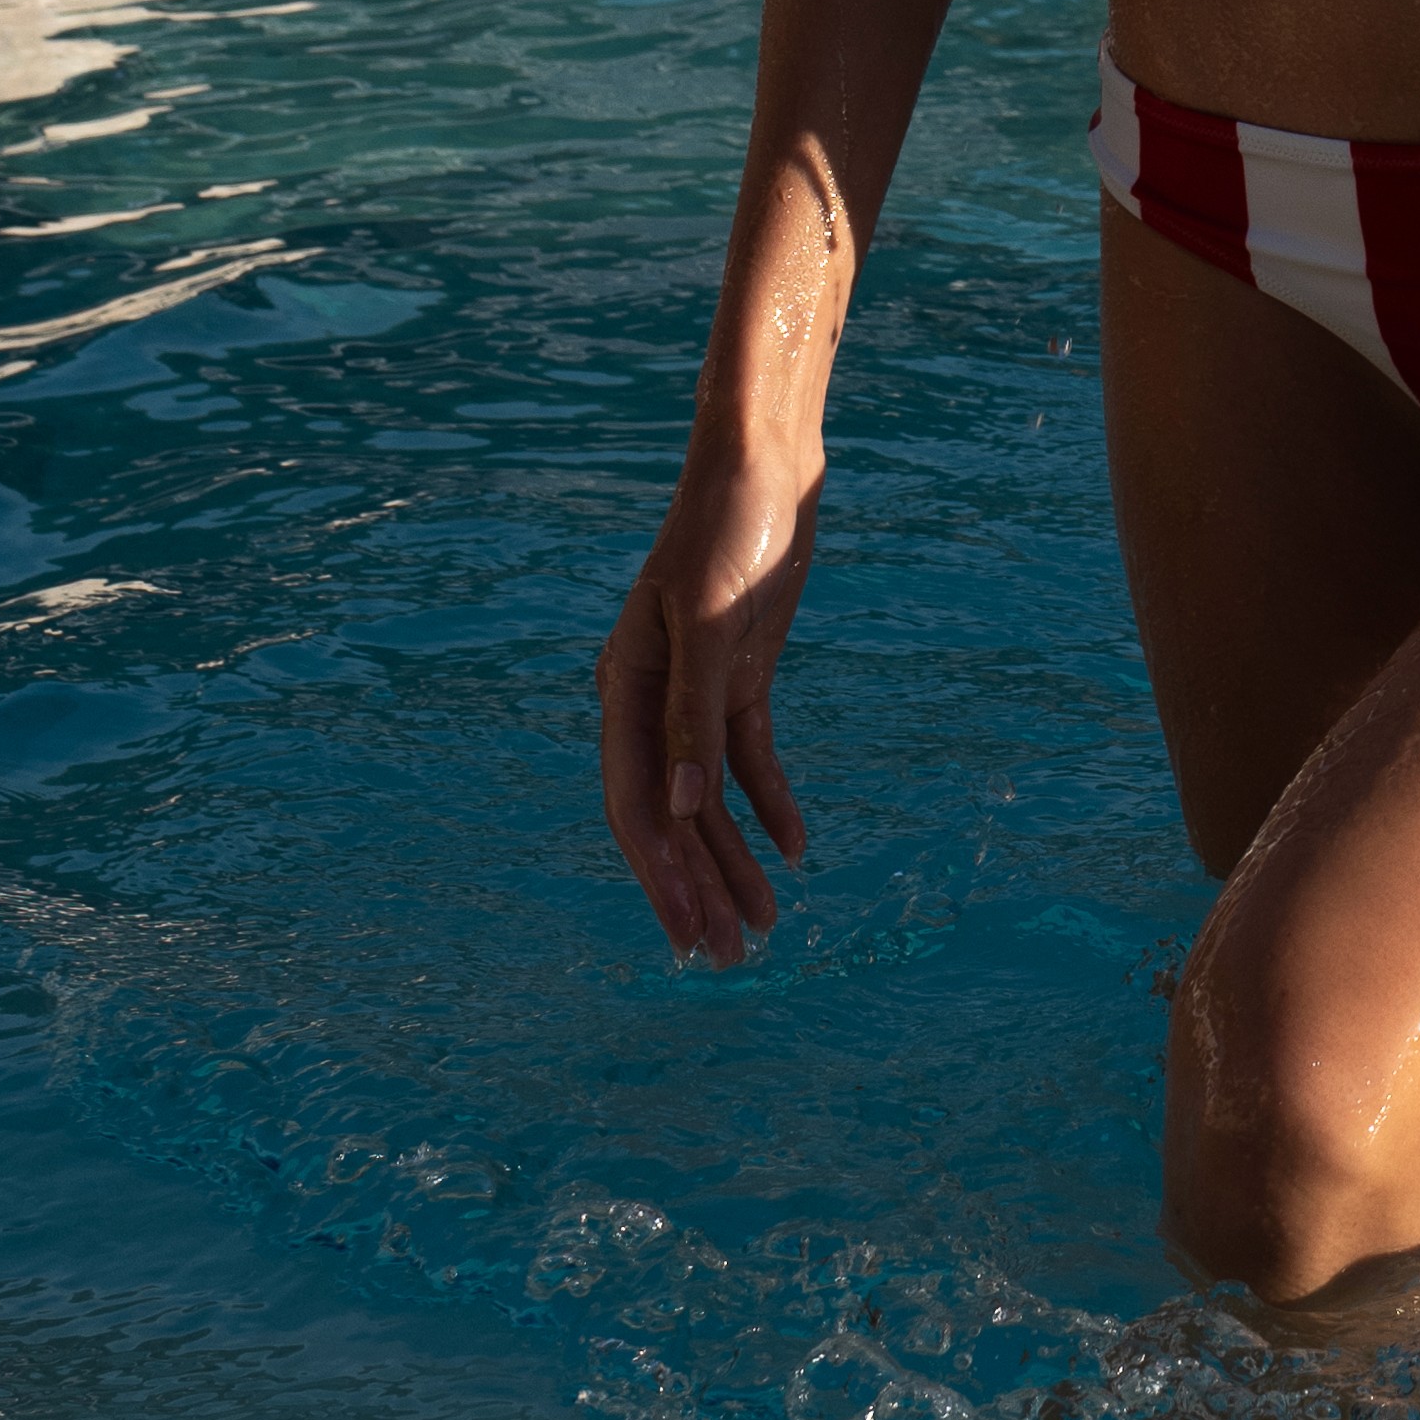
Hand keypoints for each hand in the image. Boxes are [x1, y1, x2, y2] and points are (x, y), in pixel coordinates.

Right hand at [595, 452, 820, 960]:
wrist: (763, 461)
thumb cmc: (727, 525)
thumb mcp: (714, 620)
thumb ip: (695, 715)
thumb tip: (685, 811)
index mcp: (625, 688)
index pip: (639, 806)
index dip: (662, 878)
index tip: (689, 937)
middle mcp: (652, 699)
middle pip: (673, 815)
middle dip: (697, 887)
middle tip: (728, 958)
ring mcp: (697, 689)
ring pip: (711, 797)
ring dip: (733, 859)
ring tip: (764, 926)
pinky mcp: (741, 675)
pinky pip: (749, 758)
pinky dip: (769, 804)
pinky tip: (794, 849)